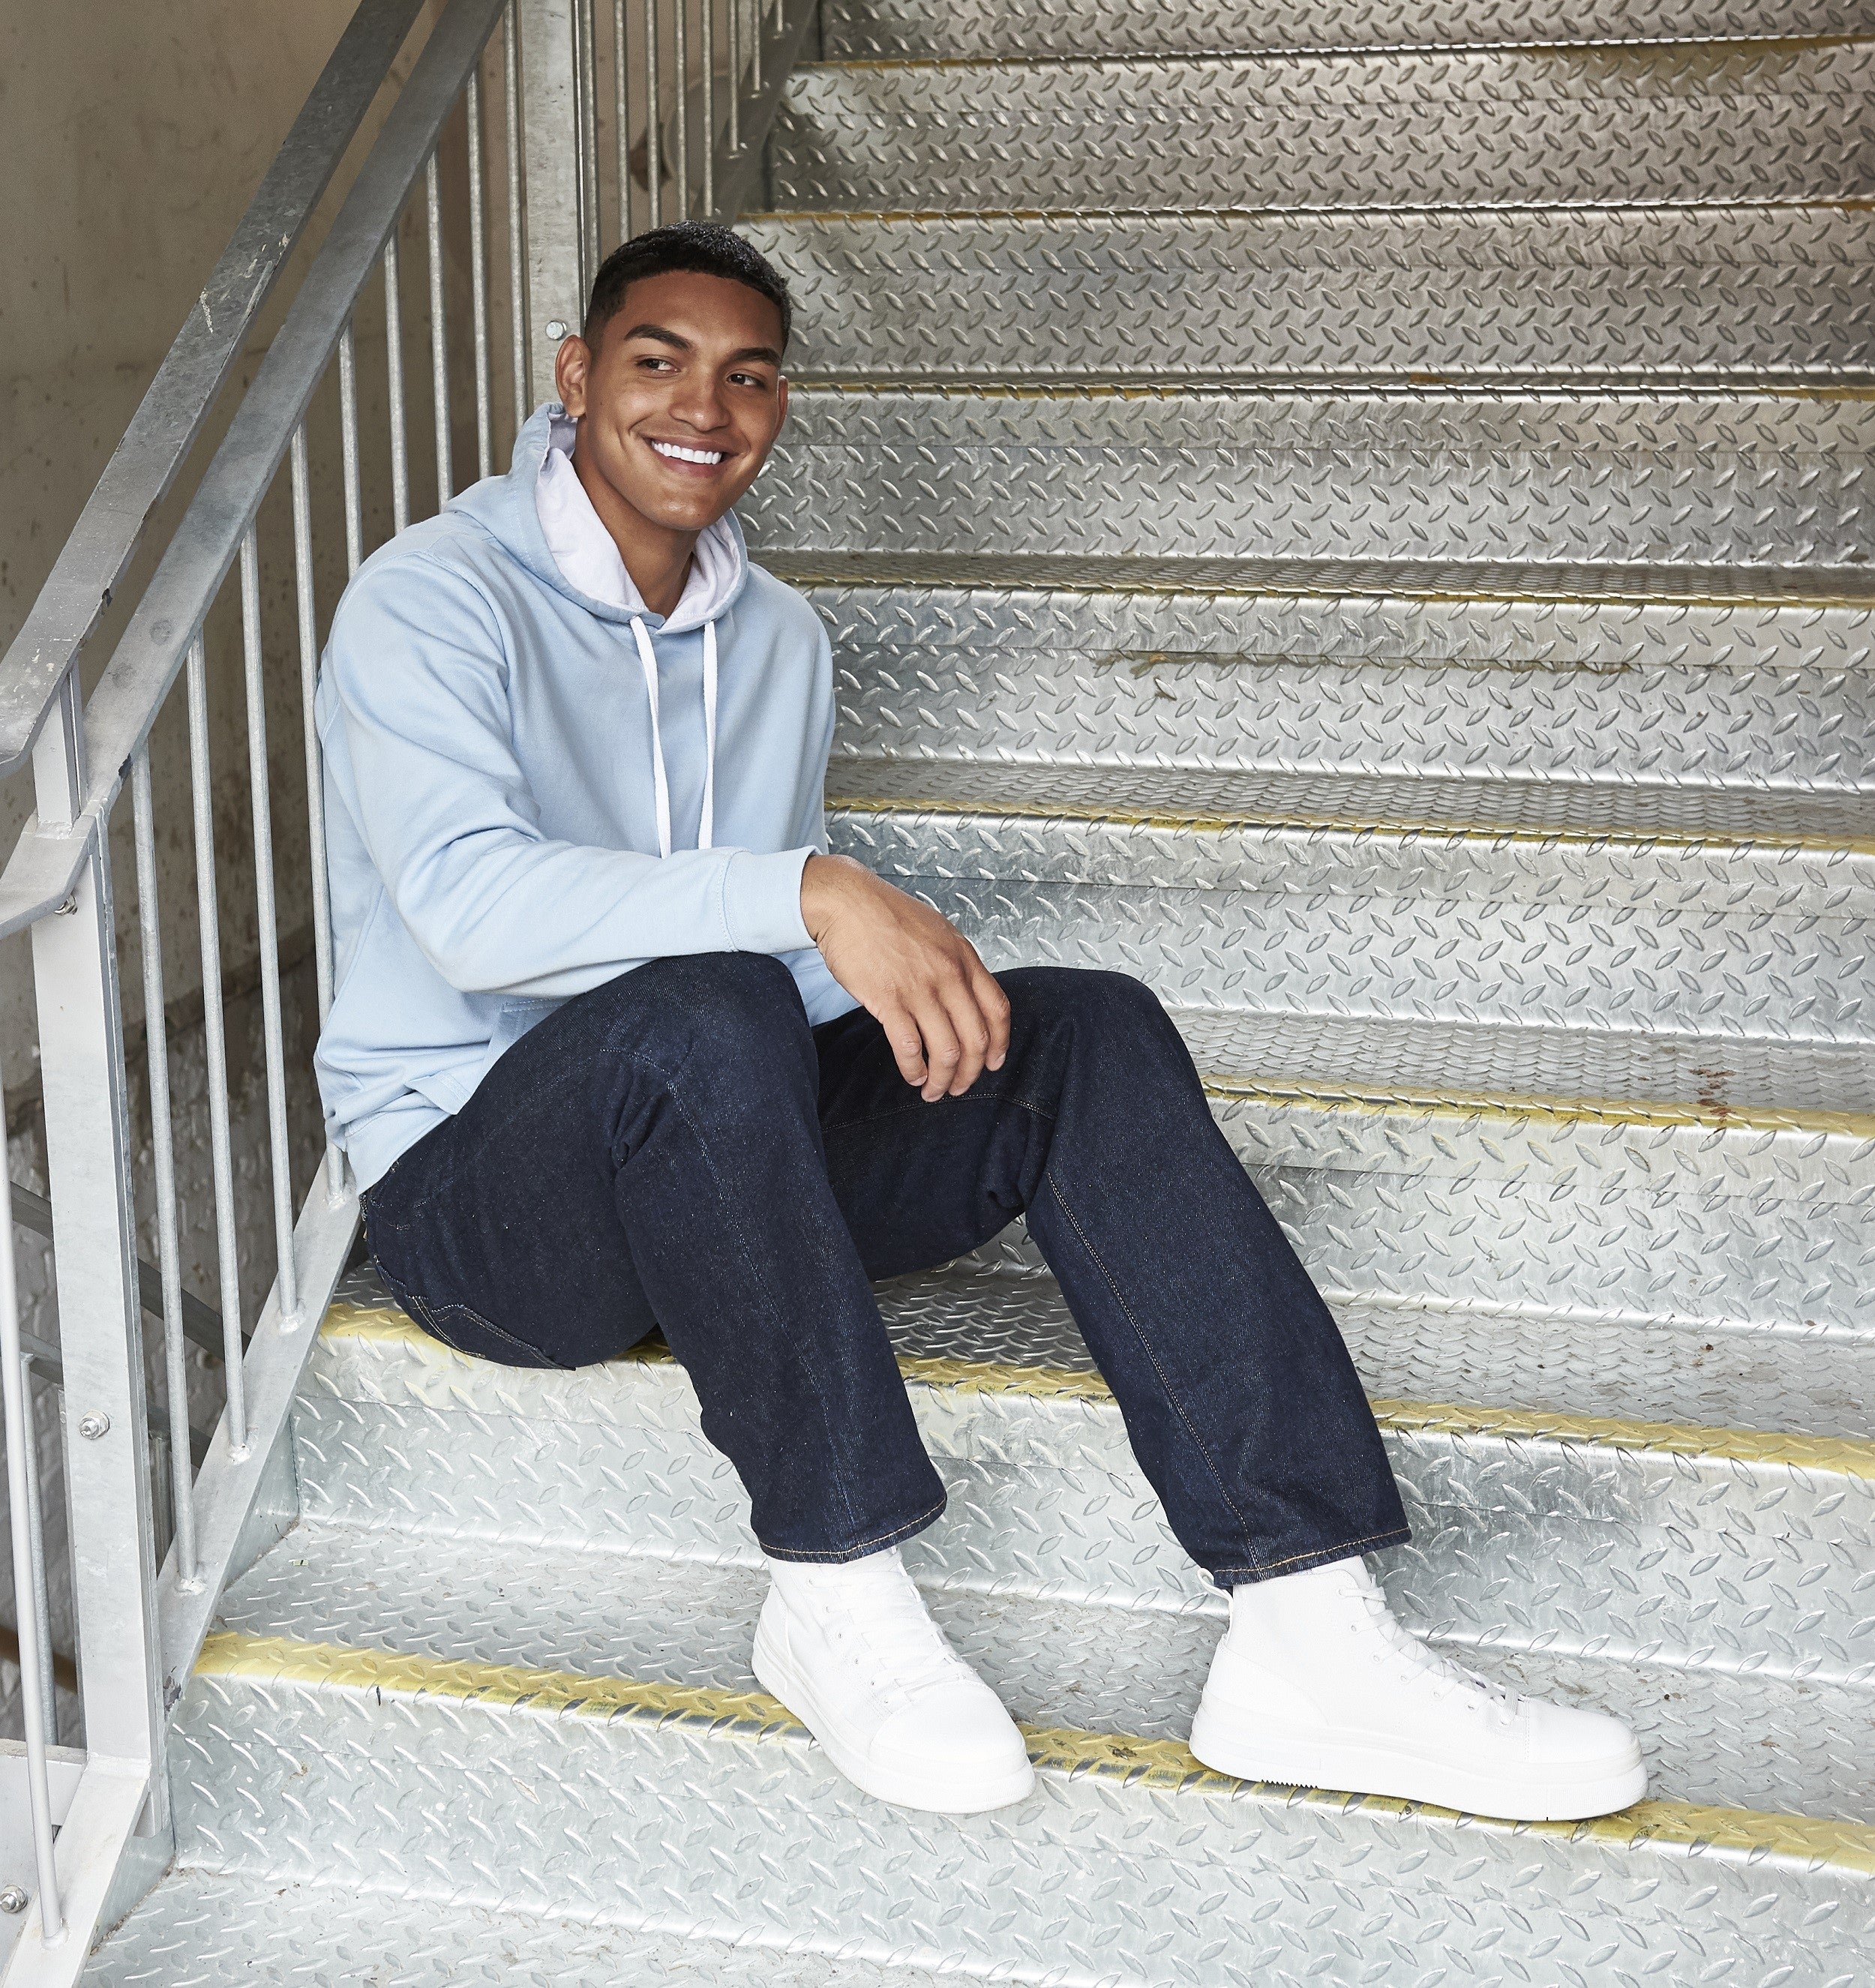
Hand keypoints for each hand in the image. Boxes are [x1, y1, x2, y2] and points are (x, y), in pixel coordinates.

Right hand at [801, 854, 1010, 1099]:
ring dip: (943, 1080)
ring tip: (933, 1090)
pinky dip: (915, 1070)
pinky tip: (913, 1076)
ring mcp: (920, 989)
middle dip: (970, 1073)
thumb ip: (955, 963)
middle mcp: (949, 975)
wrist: (846, 902)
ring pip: (946, 1051)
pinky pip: (910, 1048)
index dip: (999, 1044)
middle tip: (960, 1087)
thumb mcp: (937, 932)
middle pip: (976, 1039)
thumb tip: (965, 996)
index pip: (997, 1010)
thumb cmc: (887, 915)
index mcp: (964, 957)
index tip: (992, 1063)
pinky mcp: (889, 1000)